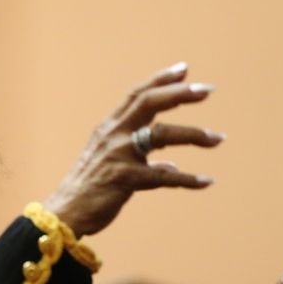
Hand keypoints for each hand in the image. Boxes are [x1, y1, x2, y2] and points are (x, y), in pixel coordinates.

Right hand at [43, 62, 223, 236]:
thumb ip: (138, 159)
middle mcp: (114, 134)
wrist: (65, 213)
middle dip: (180, 94)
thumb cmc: (88, 189)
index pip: (137, 95)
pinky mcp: (124, 179)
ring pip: (161, 135)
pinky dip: (187, 179)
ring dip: (193, 135)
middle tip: (208, 90)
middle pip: (149, 103)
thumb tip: (168, 165)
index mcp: (109, 128)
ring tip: (218, 139)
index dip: (161, 80)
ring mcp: (119, 155)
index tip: (185, 70)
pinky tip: (206, 181)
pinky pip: (164, 176)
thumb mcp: (109, 163)